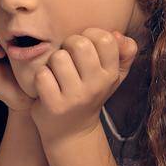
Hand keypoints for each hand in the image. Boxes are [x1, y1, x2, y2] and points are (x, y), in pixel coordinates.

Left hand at [31, 28, 138, 145]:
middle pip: (79, 43)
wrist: (72, 132)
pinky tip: (47, 85)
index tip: (84, 48)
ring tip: (57, 73)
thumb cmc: (89, 94)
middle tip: (67, 58)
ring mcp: (76, 97)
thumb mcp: (113, 75)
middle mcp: (97, 86)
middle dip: (68, 45)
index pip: (105, 38)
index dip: (90, 35)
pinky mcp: (55, 105)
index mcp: (111, 74)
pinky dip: (41, 76)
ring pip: (58, 57)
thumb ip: (124, 51)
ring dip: (52, 62)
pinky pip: (42, 75)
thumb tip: (116, 34)